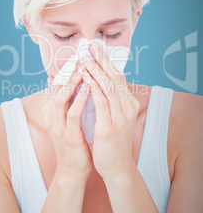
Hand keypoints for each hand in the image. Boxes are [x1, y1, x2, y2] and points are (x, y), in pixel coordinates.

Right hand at [43, 65, 92, 181]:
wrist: (73, 169)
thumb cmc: (74, 141)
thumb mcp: (66, 118)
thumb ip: (64, 100)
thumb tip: (58, 80)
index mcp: (51, 110)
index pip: (56, 84)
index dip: (67, 69)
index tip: (79, 55)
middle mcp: (51, 115)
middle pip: (56, 87)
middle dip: (69, 71)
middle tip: (81, 57)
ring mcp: (57, 126)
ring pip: (61, 98)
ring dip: (72, 83)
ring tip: (84, 69)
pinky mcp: (67, 135)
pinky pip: (72, 114)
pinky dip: (80, 100)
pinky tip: (90, 89)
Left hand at [80, 42, 139, 180]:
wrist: (117, 166)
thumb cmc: (111, 141)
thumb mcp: (113, 117)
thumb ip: (108, 100)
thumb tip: (98, 82)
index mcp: (128, 103)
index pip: (118, 76)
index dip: (107, 61)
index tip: (96, 48)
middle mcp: (127, 106)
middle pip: (114, 77)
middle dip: (102, 60)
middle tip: (90, 46)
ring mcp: (121, 116)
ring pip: (109, 86)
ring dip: (96, 70)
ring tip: (85, 58)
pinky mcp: (111, 125)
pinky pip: (102, 101)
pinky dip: (94, 87)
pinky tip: (86, 77)